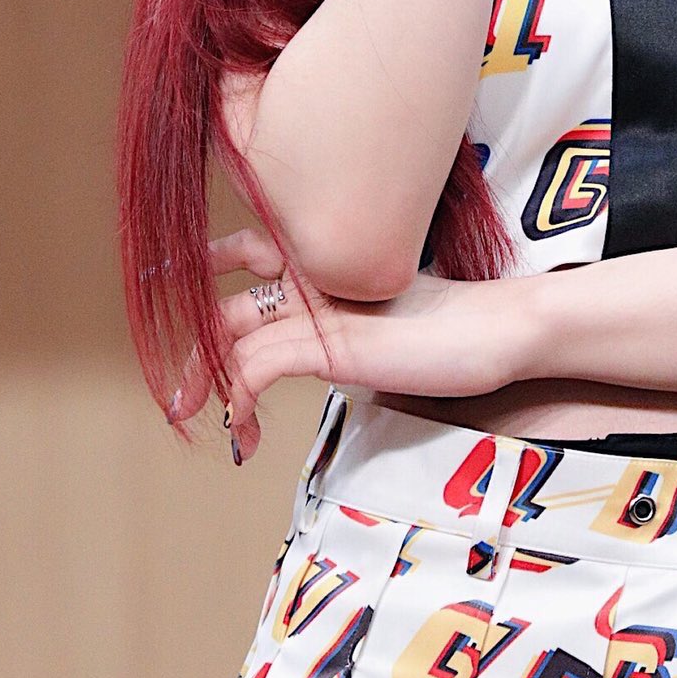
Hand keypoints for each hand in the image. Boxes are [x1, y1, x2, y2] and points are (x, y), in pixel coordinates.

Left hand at [169, 224, 525, 462]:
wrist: (496, 329)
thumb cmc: (452, 330)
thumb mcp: (382, 325)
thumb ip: (345, 326)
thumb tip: (321, 353)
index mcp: (327, 262)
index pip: (250, 246)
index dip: (212, 262)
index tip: (184, 285)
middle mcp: (313, 274)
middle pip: (227, 301)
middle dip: (193, 354)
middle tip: (180, 399)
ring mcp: (317, 305)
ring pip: (229, 335)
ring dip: (206, 388)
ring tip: (209, 426)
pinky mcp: (325, 339)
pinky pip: (255, 368)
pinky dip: (238, 402)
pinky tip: (247, 431)